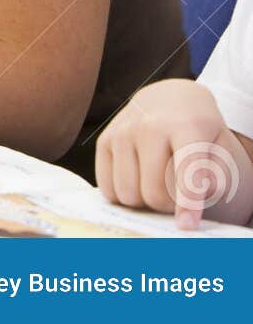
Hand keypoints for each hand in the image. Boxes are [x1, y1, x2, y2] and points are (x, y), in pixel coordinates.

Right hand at [96, 79, 252, 228]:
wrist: (170, 97)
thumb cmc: (200, 129)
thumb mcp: (220, 144)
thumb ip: (221, 172)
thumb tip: (207, 191)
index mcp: (186, 126)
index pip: (186, 172)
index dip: (187, 204)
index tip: (187, 226)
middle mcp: (149, 126)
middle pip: (154, 194)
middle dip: (169, 206)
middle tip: (177, 196)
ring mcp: (122, 132)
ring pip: (128, 195)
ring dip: (145, 202)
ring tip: (157, 186)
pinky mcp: (104, 141)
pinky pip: (108, 189)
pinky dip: (123, 195)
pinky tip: (137, 182)